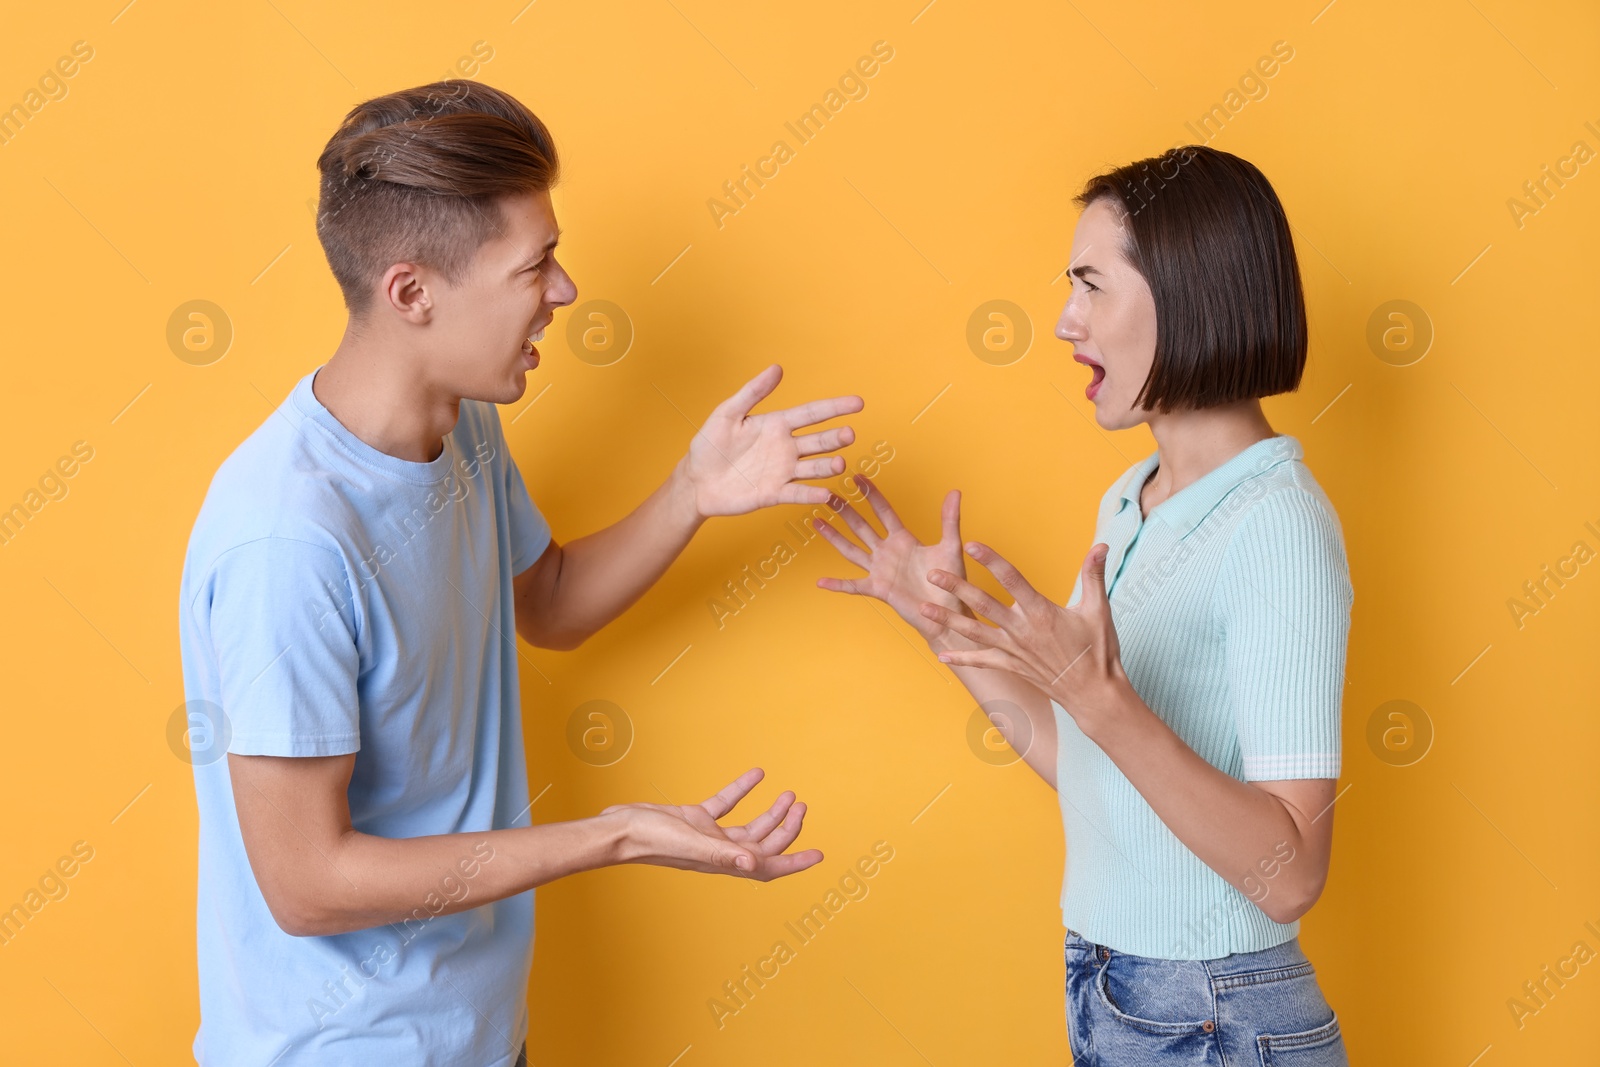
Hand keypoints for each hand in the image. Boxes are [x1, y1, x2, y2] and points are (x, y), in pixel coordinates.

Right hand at [603, 768, 822, 881]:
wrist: (620, 830)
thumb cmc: (652, 841)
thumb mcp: (692, 844)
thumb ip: (721, 853)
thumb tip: (751, 864)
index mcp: (723, 862)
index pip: (768, 866)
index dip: (794, 863)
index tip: (818, 855)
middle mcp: (719, 852)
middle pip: (764, 844)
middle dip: (786, 828)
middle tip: (801, 807)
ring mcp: (707, 836)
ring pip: (748, 826)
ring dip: (770, 811)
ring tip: (789, 794)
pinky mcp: (694, 819)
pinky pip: (725, 804)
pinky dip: (741, 790)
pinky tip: (755, 775)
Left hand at [680, 364, 863, 518]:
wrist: (696, 481)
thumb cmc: (709, 445)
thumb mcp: (727, 413)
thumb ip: (752, 392)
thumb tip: (777, 368)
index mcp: (777, 424)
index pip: (812, 413)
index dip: (835, 407)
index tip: (858, 402)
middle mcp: (786, 448)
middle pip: (818, 441)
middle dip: (835, 438)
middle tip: (849, 434)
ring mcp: (782, 472)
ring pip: (813, 468)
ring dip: (828, 466)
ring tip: (840, 464)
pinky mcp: (775, 494)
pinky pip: (798, 493)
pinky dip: (811, 494)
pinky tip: (825, 493)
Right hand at [811, 475, 970, 645]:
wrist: (948, 611)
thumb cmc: (951, 580)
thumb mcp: (951, 547)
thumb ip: (950, 519)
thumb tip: (955, 492)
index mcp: (904, 539)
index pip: (883, 511)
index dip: (870, 494)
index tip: (857, 477)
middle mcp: (888, 552)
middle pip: (861, 526)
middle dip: (845, 510)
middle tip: (828, 495)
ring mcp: (880, 570)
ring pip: (852, 550)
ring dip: (834, 537)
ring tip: (816, 522)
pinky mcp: (878, 589)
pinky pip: (854, 586)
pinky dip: (837, 585)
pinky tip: (822, 581)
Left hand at [921, 541, 1129, 731]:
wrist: (1093, 693)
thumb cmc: (1098, 651)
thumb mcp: (1098, 610)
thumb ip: (1094, 575)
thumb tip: (1101, 545)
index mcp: (1041, 611)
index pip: (1011, 578)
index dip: (990, 560)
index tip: (971, 545)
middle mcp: (1021, 629)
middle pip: (983, 603)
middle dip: (956, 588)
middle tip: (932, 575)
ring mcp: (1013, 650)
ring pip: (974, 631)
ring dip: (947, 620)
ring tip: (922, 609)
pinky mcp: (1011, 666)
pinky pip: (982, 661)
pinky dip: (961, 658)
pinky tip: (941, 655)